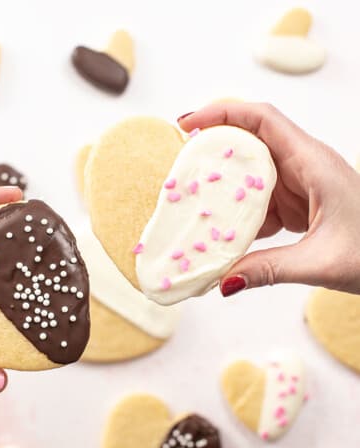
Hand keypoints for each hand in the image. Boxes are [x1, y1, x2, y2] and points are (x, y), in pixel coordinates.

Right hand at [178, 103, 359, 295]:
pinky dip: (238, 211)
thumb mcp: (321, 261)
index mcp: (313, 163)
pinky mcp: (297, 202)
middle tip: (180, 162)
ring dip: (223, 183)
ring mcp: (299, 184)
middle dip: (213, 147)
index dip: (222, 113)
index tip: (188, 123)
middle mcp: (304, 165)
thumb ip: (270, 269)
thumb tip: (223, 280)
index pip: (262, 119)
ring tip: (195, 198)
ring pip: (251, 170)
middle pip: (250, 140)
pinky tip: (225, 229)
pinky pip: (259, 198)